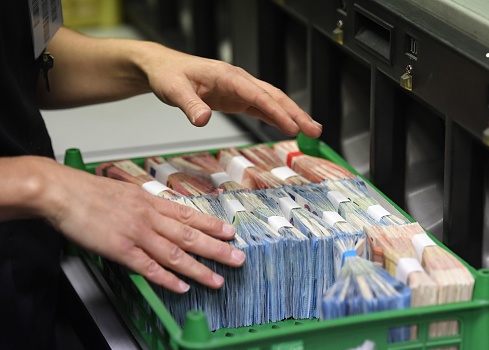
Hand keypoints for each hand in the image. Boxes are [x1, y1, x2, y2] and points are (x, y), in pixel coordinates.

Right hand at [33, 158, 244, 292]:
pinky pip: (149, 267)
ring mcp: (137, 233)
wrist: (62, 191)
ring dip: (199, 269)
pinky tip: (182, 287)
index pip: (189, 215)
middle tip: (238, 258)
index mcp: (151, 201)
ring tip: (218, 280)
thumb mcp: (126, 192)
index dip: (213, 226)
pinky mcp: (121, 249)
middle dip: (217, 249)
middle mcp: (150, 217)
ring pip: (175, 254)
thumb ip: (146, 204)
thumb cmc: (89, 192)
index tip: (231, 232)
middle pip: (190, 235)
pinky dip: (167, 278)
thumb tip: (162, 211)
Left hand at [139, 45, 322, 136]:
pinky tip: (288, 128)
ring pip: (272, 102)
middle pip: (274, 97)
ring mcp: (240, 89)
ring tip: (311, 131)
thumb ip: (190, 105)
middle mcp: (238, 81)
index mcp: (227, 76)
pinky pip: (261, 108)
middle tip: (315, 131)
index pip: (258, 94)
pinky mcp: (236, 98)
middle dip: (296, 114)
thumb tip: (203, 119)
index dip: (277, 111)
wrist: (164, 69)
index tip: (292, 127)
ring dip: (292, 116)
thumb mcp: (174, 90)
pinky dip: (276, 118)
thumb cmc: (169, 75)